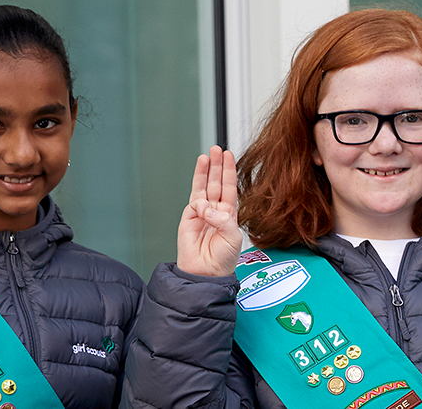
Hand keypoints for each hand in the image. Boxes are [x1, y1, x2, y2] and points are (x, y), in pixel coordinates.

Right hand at [177, 146, 243, 276]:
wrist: (206, 273)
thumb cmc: (223, 259)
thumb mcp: (233, 237)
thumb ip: (223, 220)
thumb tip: (205, 207)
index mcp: (229, 214)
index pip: (229, 187)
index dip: (229, 171)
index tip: (229, 155)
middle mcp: (215, 210)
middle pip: (216, 182)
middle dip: (217, 165)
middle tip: (217, 149)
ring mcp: (201, 213)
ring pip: (203, 187)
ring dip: (205, 171)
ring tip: (206, 156)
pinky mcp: (188, 218)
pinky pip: (194, 202)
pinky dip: (199, 197)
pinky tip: (202, 199)